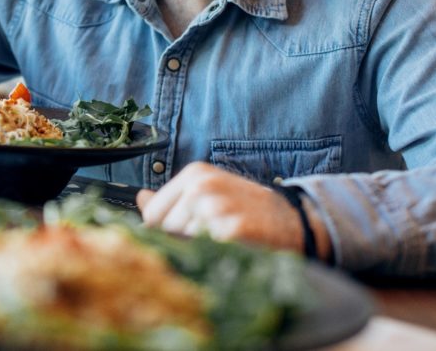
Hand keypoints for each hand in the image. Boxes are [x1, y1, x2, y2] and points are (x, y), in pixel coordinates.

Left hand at [136, 162, 331, 258]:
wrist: (294, 223)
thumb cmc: (248, 211)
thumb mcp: (211, 194)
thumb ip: (173, 199)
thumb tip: (141, 197)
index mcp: (195, 174)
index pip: (153, 215)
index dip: (166, 233)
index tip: (188, 235)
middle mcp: (202, 186)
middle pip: (165, 232)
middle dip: (183, 244)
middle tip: (213, 240)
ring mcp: (215, 207)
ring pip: (182, 246)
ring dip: (200, 253)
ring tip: (223, 244)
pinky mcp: (230, 231)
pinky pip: (203, 256)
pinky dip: (214, 260)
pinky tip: (231, 251)